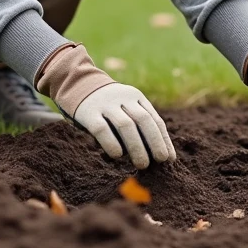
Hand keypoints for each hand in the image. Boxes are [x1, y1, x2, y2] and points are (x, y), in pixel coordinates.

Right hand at [36, 44, 175, 168]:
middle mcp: (123, 98)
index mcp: (136, 97)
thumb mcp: (126, 107)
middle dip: (154, 142)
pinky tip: (117, 155)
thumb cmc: (108, 105)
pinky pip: (102, 129)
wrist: (78, 84)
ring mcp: (105, 104)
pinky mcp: (88, 113)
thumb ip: (139, 124)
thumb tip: (159, 153)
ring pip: (126, 125)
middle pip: (143, 120)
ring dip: (137, 146)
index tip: (169, 158)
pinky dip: (111, 143)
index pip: (154, 119)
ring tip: (143, 164)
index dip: (163, 139)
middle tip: (160, 161)